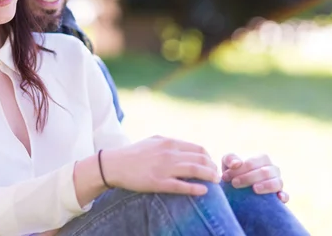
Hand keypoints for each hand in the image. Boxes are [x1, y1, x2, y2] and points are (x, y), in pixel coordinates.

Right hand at [102, 136, 220, 195]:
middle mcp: (169, 153)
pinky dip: (195, 188)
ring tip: (215, 182)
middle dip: (212, 167)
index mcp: (169, 142)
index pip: (198, 149)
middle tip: (217, 175)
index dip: (209, 158)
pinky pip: (181, 186)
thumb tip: (186, 148)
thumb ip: (170, 143)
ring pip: (194, 170)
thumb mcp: (154, 141)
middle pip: (200, 159)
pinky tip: (204, 191)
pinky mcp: (158, 182)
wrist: (114, 164)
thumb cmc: (134, 153)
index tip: (212, 165)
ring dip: (209, 176)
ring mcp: (164, 168)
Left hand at [221, 153, 288, 202]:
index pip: (255, 162)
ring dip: (266, 186)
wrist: (236, 191)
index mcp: (262, 159)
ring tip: (254, 189)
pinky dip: (283, 196)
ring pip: (277, 182)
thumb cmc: (233, 174)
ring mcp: (278, 183)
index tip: (227, 177)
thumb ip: (229, 159)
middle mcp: (273, 169)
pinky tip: (277, 198)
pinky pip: (286, 196)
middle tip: (234, 184)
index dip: (241, 169)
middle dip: (248, 177)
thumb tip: (237, 164)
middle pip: (265, 172)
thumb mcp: (227, 164)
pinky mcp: (280, 196)